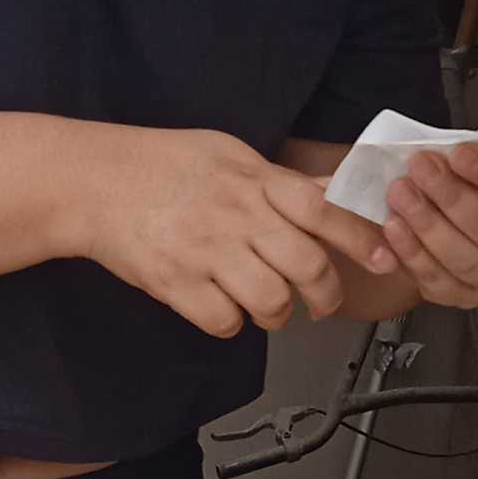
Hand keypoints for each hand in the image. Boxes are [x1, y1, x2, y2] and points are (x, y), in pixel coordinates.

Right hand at [82, 128, 399, 338]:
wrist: (95, 182)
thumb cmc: (163, 165)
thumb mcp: (229, 154)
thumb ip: (282, 179)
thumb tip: (333, 189)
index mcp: (253, 181)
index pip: (322, 208)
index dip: (359, 235)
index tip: (382, 255)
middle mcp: (236, 216)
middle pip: (306, 265)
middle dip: (326, 294)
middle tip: (323, 304)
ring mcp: (206, 252)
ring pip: (271, 301)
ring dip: (278, 314)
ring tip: (269, 308)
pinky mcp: (176, 283)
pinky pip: (224, 321)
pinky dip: (231, 323)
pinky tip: (223, 309)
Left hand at [379, 140, 477, 309]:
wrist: (450, 223)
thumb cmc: (469, 186)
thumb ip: (470, 157)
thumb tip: (444, 153)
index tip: (458, 153)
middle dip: (452, 197)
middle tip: (420, 169)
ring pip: (464, 258)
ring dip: (428, 223)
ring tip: (401, 193)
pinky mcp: (465, 296)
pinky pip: (438, 279)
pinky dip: (412, 252)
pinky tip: (394, 226)